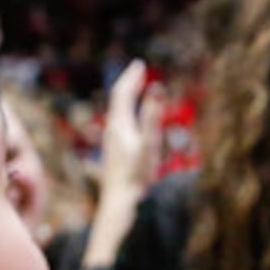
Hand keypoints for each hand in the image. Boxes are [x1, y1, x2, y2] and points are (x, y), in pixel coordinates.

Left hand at [81, 60, 157, 268]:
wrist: (119, 205)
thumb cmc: (135, 177)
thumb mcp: (148, 145)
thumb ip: (152, 116)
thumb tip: (157, 88)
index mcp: (119, 125)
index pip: (122, 93)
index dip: (131, 77)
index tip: (140, 64)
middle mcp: (112, 131)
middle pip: (118, 101)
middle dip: (129, 84)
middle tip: (139, 71)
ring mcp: (112, 143)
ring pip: (118, 113)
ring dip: (128, 98)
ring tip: (136, 89)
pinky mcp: (115, 154)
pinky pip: (121, 124)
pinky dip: (128, 113)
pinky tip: (132, 121)